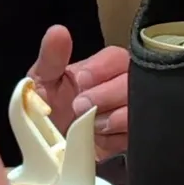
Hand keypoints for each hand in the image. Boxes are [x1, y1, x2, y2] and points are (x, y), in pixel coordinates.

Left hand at [27, 25, 129, 159]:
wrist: (48, 153)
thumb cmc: (45, 112)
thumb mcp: (42, 83)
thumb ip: (51, 58)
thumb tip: (58, 30)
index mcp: (99, 70)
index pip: (115, 58)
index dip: (100, 69)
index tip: (81, 81)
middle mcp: (119, 87)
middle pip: (134, 80)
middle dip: (107, 94)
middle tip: (81, 107)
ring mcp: (129, 112)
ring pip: (142, 107)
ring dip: (116, 118)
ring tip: (92, 126)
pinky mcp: (133, 138)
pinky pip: (140, 133)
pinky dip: (119, 138)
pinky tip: (102, 141)